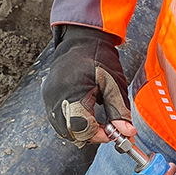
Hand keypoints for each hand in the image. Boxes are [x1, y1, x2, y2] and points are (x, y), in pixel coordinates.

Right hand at [41, 25, 134, 146]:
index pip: (82, 128)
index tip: (114, 134)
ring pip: (64, 129)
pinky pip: (60, 119)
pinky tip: (88, 115)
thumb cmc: (98, 56)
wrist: (82, 38)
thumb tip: (127, 133)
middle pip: (71, 133)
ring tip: (99, 123)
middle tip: (108, 130)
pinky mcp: (49, 97)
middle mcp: (56, 98)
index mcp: (72, 93)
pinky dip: (74, 123)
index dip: (99, 135)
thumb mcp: (114, 85)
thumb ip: (119, 112)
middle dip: (91, 135)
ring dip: (82, 131)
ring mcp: (49, 98)